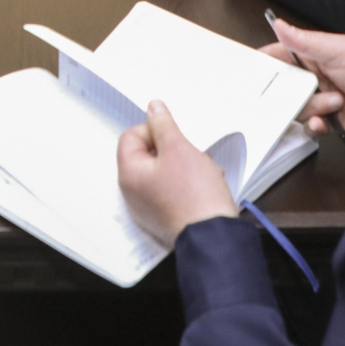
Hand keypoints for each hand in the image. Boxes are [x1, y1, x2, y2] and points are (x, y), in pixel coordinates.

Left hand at [117, 101, 238, 246]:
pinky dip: (190, 182)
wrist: (214, 237)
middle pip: (150, 153)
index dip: (154, 129)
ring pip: (166, 169)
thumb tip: (153, 108)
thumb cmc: (195, 195)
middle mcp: (134, 191)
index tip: (173, 135)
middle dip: (176, 148)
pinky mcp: (167, 214)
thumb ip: (163, 125)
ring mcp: (150, 205)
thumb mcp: (179, 148)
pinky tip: (208, 184)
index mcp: (130, 173)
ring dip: (188, 164)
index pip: (131, 136)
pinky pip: (174, 188)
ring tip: (206, 171)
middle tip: (193, 155)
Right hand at [261, 19, 344, 137]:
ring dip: (312, 107)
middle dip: (290, 92)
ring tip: (335, 102)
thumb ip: (305, 41)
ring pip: (294, 107)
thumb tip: (279, 24)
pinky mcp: (326, 119)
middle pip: (282, 86)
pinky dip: (315, 125)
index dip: (264, 63)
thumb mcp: (338, 51)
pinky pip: (308, 125)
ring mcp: (318, 98)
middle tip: (306, 90)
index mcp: (311, 54)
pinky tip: (326, 121)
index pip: (278, 54)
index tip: (250, 73)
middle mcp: (311, 76)